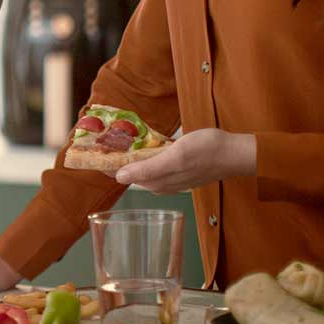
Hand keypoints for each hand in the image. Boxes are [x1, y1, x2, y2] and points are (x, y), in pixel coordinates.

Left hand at [114, 128, 255, 193]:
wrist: (235, 153)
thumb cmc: (207, 152)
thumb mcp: (175, 157)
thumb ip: (148, 169)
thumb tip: (119, 177)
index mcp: (156, 181)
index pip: (122, 175)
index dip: (105, 165)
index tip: (89, 152)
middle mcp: (160, 183)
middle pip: (130, 171)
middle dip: (114, 159)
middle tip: (100, 141)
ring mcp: (170, 177)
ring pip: (142, 167)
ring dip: (128, 156)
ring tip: (114, 140)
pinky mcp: (179, 170)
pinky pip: (155, 163)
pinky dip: (145, 155)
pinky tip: (143, 145)